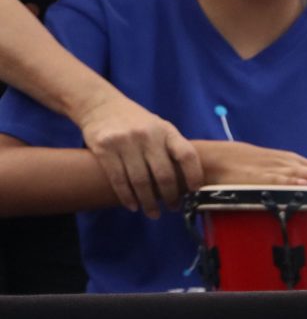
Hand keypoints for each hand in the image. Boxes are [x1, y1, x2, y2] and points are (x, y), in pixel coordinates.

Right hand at [75, 92, 199, 216]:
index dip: (194, 175)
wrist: (100, 104)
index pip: (187, 155)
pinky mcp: (104, 148)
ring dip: (148, 202)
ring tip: (153, 213)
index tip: (195, 191)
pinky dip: (127, 197)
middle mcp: (147, 135)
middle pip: (163, 175)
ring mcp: (124, 141)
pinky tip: (133, 206)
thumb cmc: (137, 123)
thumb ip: (173, 149)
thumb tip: (190, 183)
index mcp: (166, 131)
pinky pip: (118, 179)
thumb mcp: (160, 128)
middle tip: (173, 208)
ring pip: (140, 181)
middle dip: (170, 197)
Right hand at [193, 139, 306, 188]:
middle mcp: (290, 166)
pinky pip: (274, 180)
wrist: (211, 159)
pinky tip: (302, 185)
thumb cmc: (246, 170)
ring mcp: (274, 170)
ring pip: (304, 175)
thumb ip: (297, 184)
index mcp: (296, 167)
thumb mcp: (276, 174)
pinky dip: (288, 181)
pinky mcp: (256, 177)